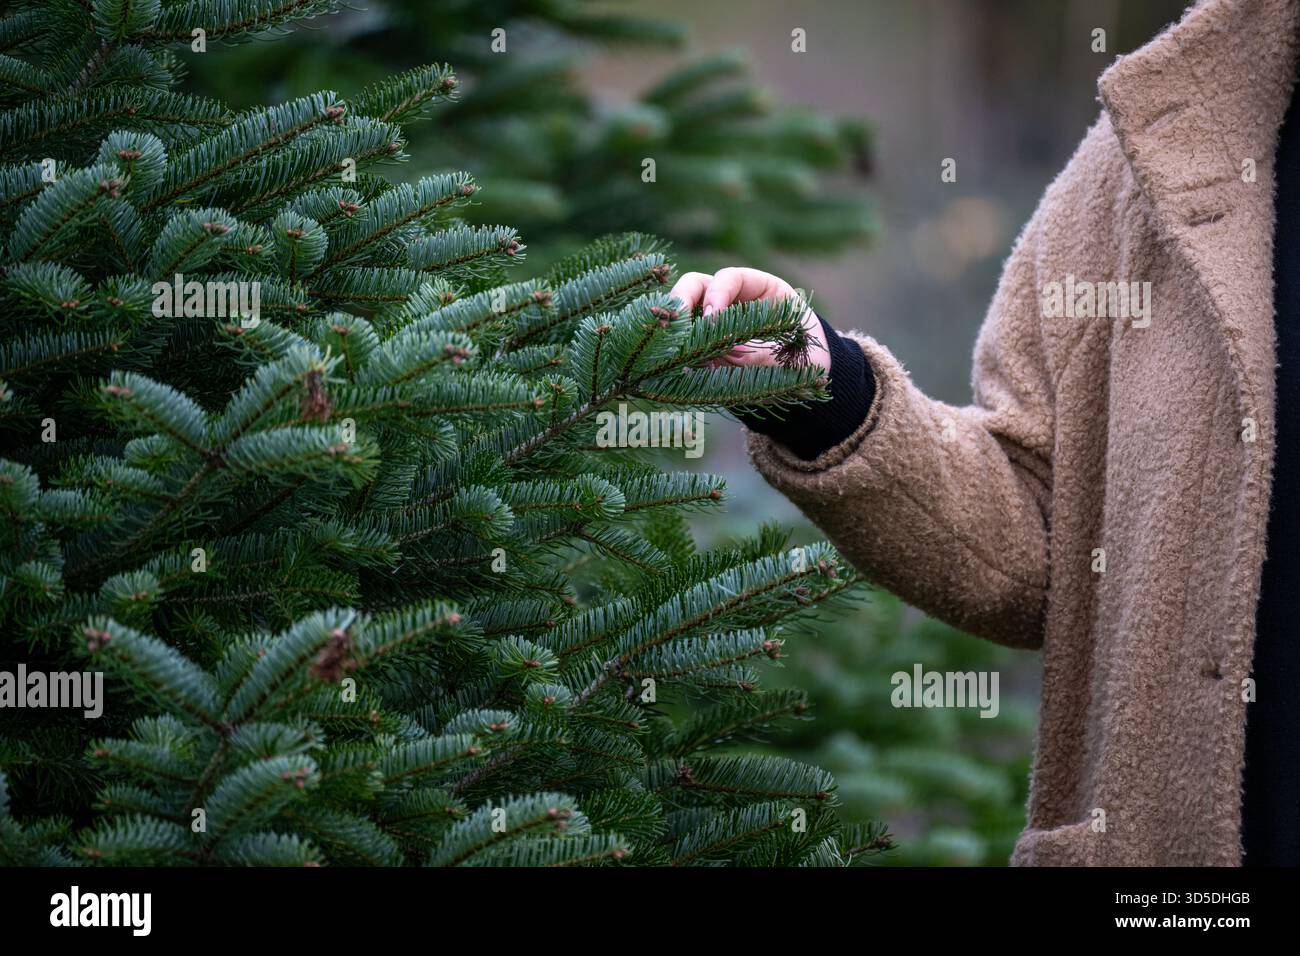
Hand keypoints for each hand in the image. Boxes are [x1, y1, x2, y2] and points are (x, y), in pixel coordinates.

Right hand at [668, 267, 830, 371]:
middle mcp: (733, 299)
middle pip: (695, 286)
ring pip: (683, 312)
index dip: (716, 294)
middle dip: (682, 303)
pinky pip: (684, 342)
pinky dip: (678, 352)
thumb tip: (724, 352)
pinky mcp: (705, 345)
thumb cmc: (804, 358)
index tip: (711, 318)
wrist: (808, 379)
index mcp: (762, 289)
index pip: (730, 278)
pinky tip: (680, 369)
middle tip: (677, 329)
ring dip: (676, 329)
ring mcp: (715, 320)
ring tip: (675, 352)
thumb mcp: (789, 356)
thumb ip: (759, 354)